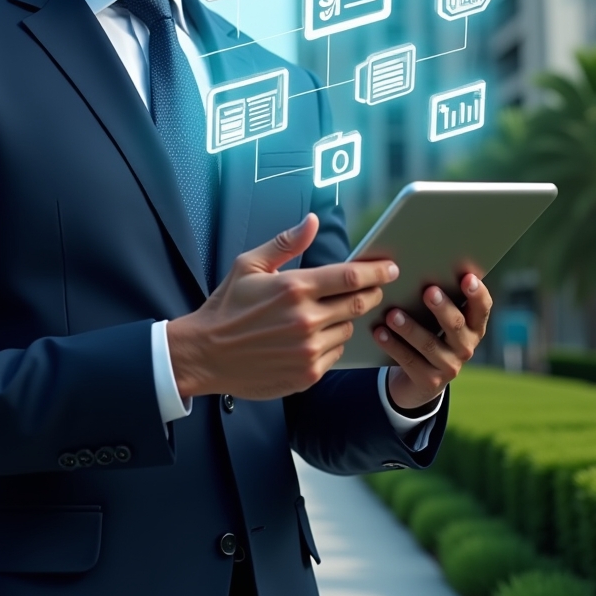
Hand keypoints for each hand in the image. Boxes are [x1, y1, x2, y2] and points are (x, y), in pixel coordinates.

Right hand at [166, 214, 398, 401]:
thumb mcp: (248, 265)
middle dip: (370, 293)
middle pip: (358, 303)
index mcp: (293, 288)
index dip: (375, 270)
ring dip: (344, 320)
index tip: (390, 267)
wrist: (205, 354)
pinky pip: (336, 354)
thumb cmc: (226, 306)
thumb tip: (312, 221)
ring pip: (348, 330)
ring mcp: (308, 350)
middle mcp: (305, 320)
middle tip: (372, 287)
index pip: (349, 276)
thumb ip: (286, 243)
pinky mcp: (308, 374)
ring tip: (323, 314)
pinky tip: (310, 337)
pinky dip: (330, 343)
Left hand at [372, 274, 491, 409]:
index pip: (482, 308)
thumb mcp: (436, 316)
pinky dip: (393, 345)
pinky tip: (379, 332)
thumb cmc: (427, 331)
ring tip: (392, 314)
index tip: (467, 277)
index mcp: (472, 325)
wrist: (417, 378)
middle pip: (455, 325)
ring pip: (429, 344)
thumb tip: (418, 263)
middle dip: (442, 307)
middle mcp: (466, 346)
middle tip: (428, 291)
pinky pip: (410, 361)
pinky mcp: (429, 381)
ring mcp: (449, 366)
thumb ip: (436, 295)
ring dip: (410, 328)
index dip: (477, 294)